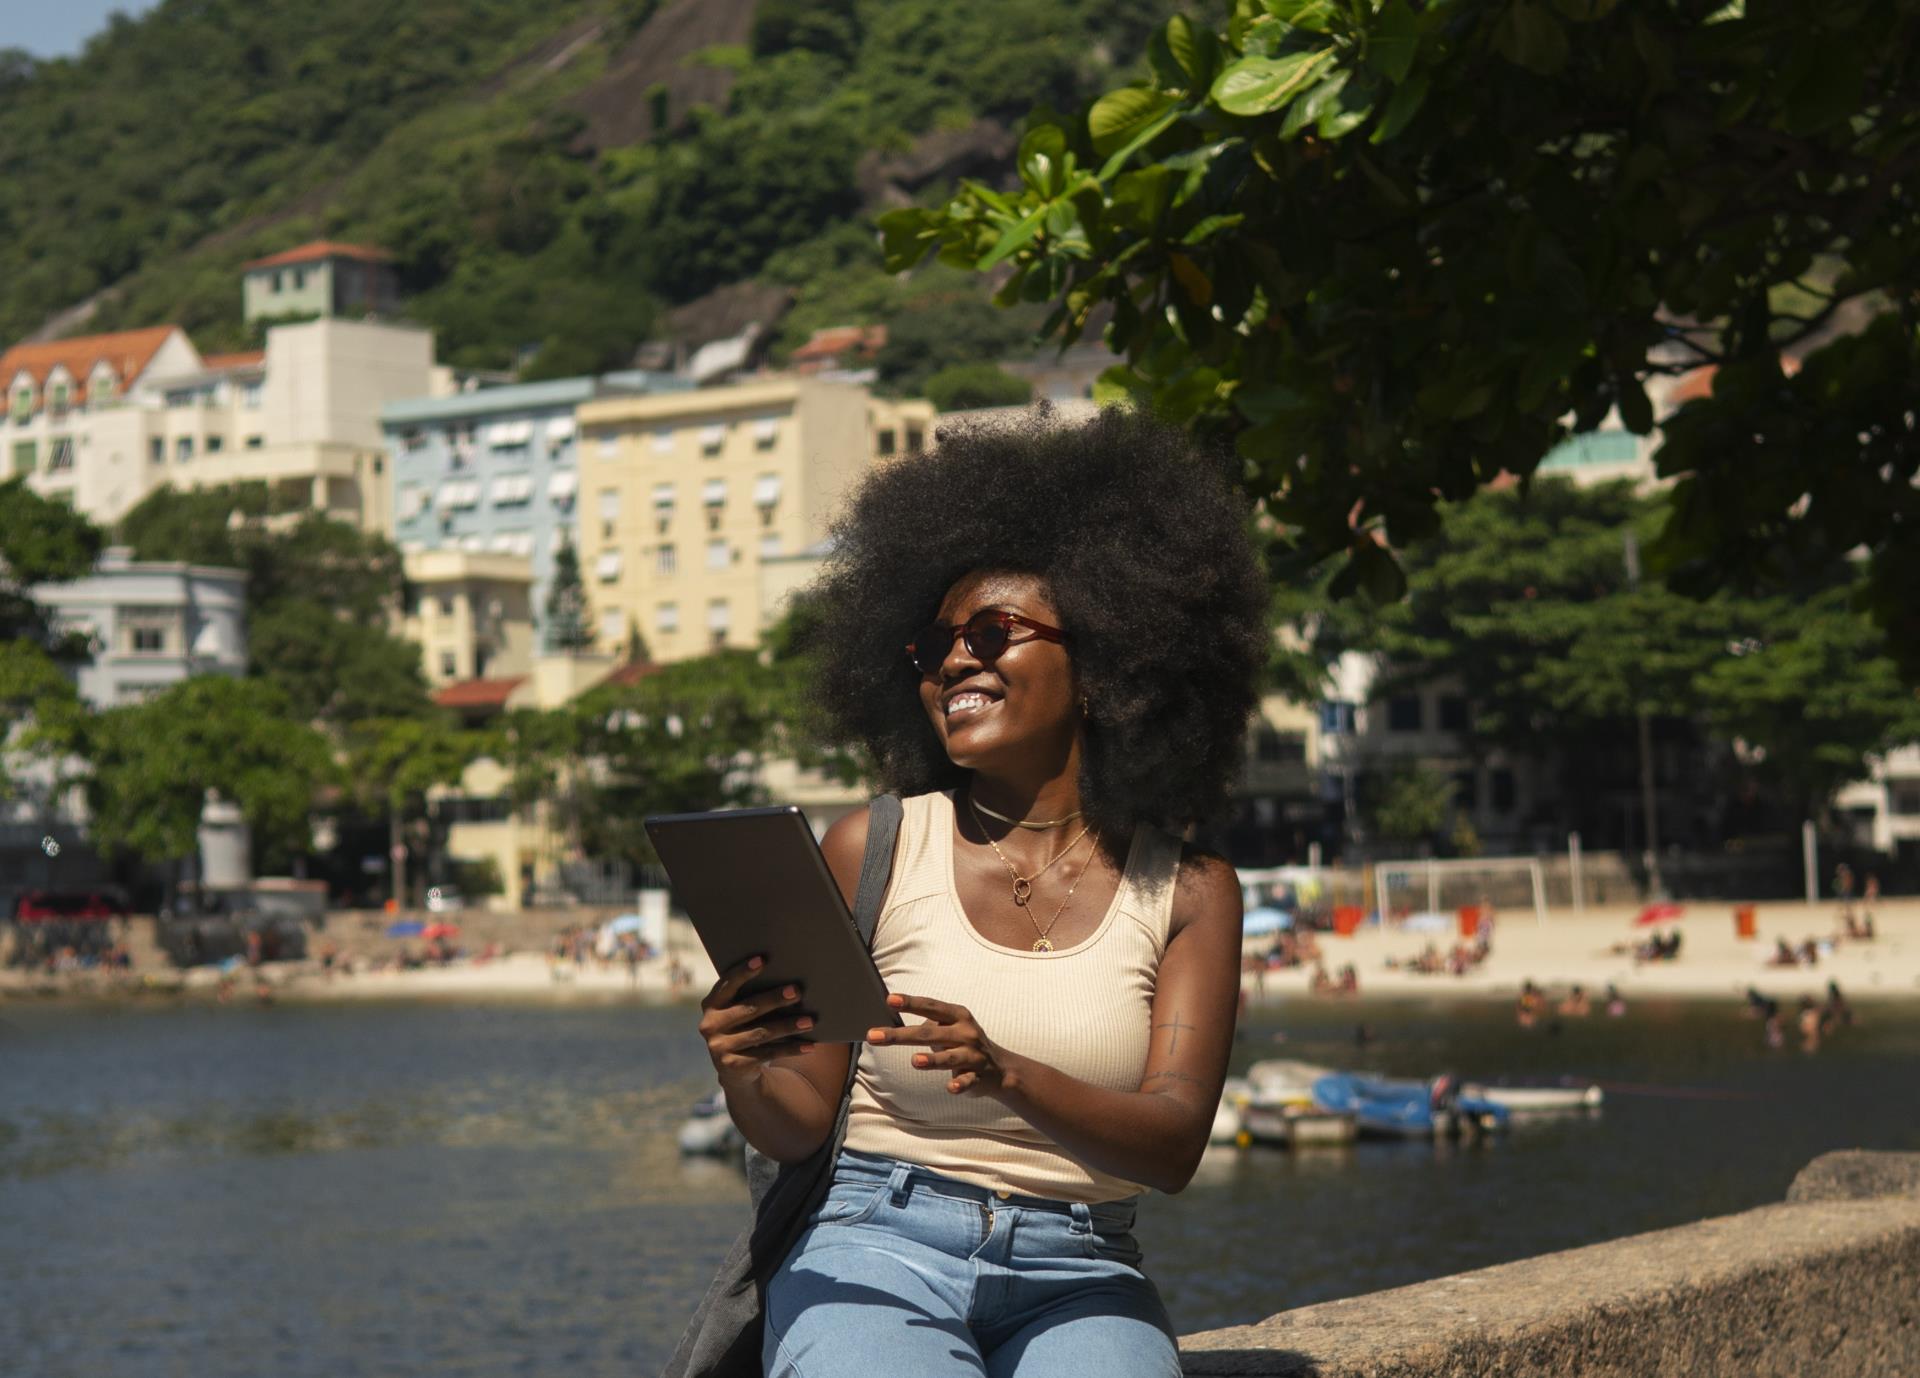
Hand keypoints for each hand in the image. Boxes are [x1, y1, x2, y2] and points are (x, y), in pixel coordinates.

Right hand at [698, 955, 814, 1088]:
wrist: (735, 1068)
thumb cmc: (745, 1027)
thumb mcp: (741, 1011)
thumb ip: (752, 996)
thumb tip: (789, 984)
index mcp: (712, 1004)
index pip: (727, 984)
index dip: (743, 972)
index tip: (762, 960)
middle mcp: (711, 1025)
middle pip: (748, 1008)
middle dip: (774, 999)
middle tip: (797, 991)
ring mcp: (719, 1047)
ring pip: (761, 1033)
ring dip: (788, 1026)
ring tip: (810, 1021)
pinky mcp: (733, 1065)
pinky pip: (768, 1054)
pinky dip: (791, 1049)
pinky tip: (809, 1045)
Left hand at [867, 994, 1013, 1096]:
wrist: (1000, 1069)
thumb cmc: (964, 1043)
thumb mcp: (950, 1028)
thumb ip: (927, 1026)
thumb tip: (894, 1025)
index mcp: (957, 1016)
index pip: (930, 1007)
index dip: (910, 1003)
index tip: (889, 1000)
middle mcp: (965, 1033)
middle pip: (929, 1033)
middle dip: (900, 1035)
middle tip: (874, 1036)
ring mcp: (972, 1055)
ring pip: (949, 1058)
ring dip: (932, 1059)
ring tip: (914, 1061)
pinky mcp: (977, 1077)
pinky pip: (967, 1081)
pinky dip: (959, 1084)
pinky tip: (950, 1087)